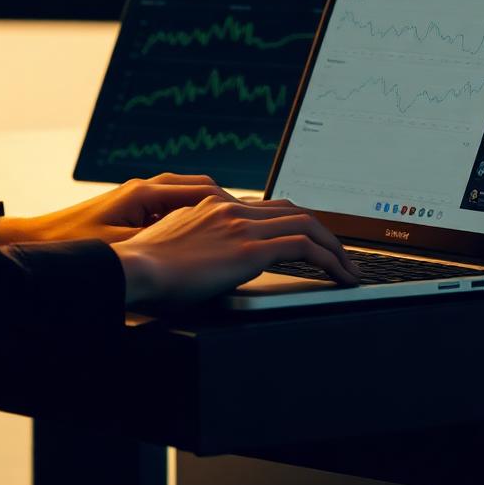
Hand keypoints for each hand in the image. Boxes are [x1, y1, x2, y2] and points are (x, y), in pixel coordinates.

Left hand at [0, 173, 236, 245]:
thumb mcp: (120, 249)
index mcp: (147, 193)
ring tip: (240, 226)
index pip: (204, 192)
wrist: (41, 239)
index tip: (258, 220)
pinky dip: (198, 213)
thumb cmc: (76, 245)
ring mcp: (142, 195)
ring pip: (192, 195)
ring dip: (216, 208)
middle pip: (204, 189)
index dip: (234, 206)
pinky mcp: (136, 207)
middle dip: (233, 204)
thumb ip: (158, 243)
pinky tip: (205, 232)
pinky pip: (178, 204)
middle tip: (262, 220)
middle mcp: (147, 187)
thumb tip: (193, 245)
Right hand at [111, 194, 361, 305]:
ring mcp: (242, 226)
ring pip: (307, 225)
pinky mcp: (250, 249)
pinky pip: (305, 247)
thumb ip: (193, 243)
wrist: (134, 268)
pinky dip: (331, 260)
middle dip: (323, 232)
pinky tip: (341, 276)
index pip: (267, 207)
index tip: (309, 239)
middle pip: (293, 211)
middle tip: (340, 254)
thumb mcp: (171, 246)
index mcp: (213, 207)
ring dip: (335, 248)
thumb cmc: (144, 268)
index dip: (294, 221)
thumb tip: (203, 257)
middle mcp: (231, 209)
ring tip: (349, 269)